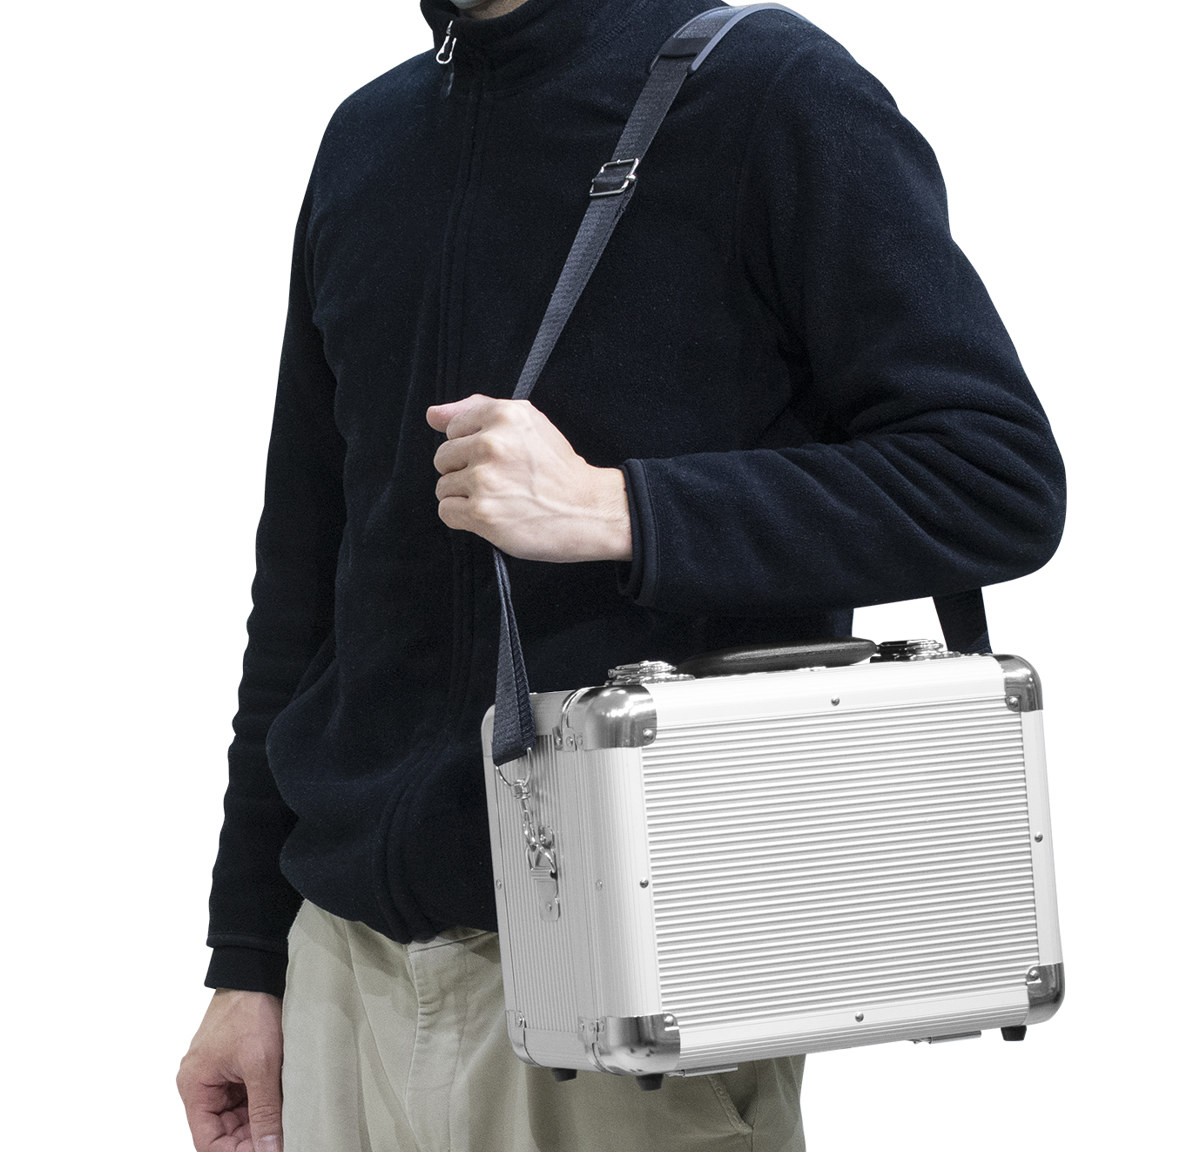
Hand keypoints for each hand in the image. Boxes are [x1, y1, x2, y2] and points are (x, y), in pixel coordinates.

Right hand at [177, 989, 284, 1151]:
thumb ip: (264, 1112)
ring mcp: (221, 1075)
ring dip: (261, 1122)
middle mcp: (203, 1084)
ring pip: (239, 1116)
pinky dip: (265, 1104)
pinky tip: (284, 1109)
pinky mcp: (238, 1067)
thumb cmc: (251, 1010)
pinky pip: (249, 1097)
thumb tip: (268, 1149)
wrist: (258, 973)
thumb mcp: (261, 1066)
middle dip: (252, 1139)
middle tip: (282, 1142)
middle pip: (225, 1131)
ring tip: (286, 1126)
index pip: (209, 1142)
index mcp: (195, 1087)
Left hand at [428, 395, 632, 562]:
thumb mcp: (527, 423)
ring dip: (465, 497)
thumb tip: (432, 415)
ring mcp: (485, 479)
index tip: (497, 458)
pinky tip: (492, 514)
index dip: (471, 446)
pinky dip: (464, 517)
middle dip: (464, 471)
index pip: (452, 428)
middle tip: (498, 481)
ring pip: (443, 486)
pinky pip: (447, 511)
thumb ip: (477, 410)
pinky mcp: (482, 512)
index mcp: (504, 415)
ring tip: (498, 499)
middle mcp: (492, 443)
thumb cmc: (558, 470)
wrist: (589, 510)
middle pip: (442, 458)